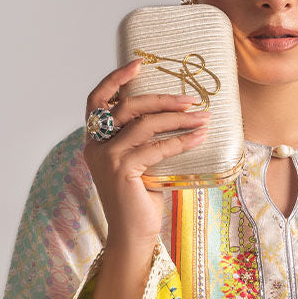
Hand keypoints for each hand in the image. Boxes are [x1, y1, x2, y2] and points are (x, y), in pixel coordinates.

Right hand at [83, 57, 210, 249]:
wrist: (132, 236)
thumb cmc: (139, 201)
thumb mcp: (139, 163)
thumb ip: (143, 141)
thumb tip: (176, 115)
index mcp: (95, 141)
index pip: (96, 100)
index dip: (115, 79)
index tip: (139, 63)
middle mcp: (95, 146)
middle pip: (127, 107)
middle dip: (161, 99)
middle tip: (191, 99)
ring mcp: (106, 158)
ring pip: (143, 125)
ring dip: (177, 119)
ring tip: (203, 118)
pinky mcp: (121, 171)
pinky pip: (155, 147)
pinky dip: (180, 140)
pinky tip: (199, 138)